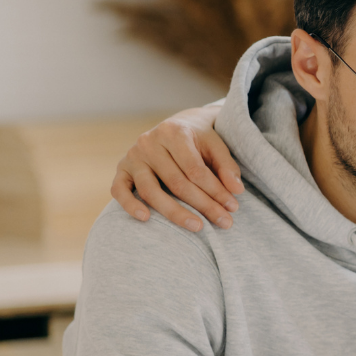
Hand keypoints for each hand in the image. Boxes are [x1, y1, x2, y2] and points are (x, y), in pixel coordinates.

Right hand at [111, 106, 243, 231]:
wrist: (176, 127)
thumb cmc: (199, 140)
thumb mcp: (216, 146)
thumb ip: (227, 166)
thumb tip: (237, 191)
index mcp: (174, 132)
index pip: (196, 169)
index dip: (216, 191)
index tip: (233, 207)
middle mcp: (149, 142)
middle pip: (176, 182)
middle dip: (203, 205)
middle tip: (224, 222)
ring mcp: (133, 156)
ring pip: (150, 190)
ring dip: (174, 212)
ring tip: (197, 227)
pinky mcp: (121, 169)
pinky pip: (119, 189)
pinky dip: (129, 204)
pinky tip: (145, 218)